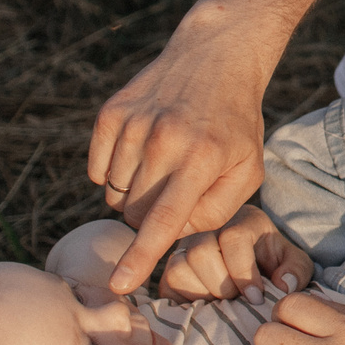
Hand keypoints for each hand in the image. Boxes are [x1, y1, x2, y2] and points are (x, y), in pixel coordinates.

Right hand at [88, 15, 278, 294]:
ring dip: (133, 194)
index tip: (119, 286)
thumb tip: (171, 234)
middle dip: (150, 217)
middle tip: (175, 191)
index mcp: (201, 159)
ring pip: (113, 194)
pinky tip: (141, 153)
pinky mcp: (110, 112)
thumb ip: (215, 212)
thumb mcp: (247, 170)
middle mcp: (163, 140)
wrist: (215, 58)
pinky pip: (97, 171)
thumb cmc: (235, 124)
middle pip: (134, 213)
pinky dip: (114, 173)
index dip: (140, 257)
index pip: (163, 221)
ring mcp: (133, 124)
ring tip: (162, 166)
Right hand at [159, 205, 312, 300]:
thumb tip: (283, 285)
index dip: (243, 271)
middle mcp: (208, 228)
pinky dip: (185, 299)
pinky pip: (167, 283)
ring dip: (203, 292)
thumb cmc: (275, 266)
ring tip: (222, 302)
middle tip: (236, 299)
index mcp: (243, 221)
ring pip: (179, 268)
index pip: (233, 237)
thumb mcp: (295, 265)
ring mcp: (185, 247)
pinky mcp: (170, 268)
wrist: (254, 271)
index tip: (256, 297)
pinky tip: (205, 304)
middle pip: (201, 252)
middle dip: (222, 284)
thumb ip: (296, 270)